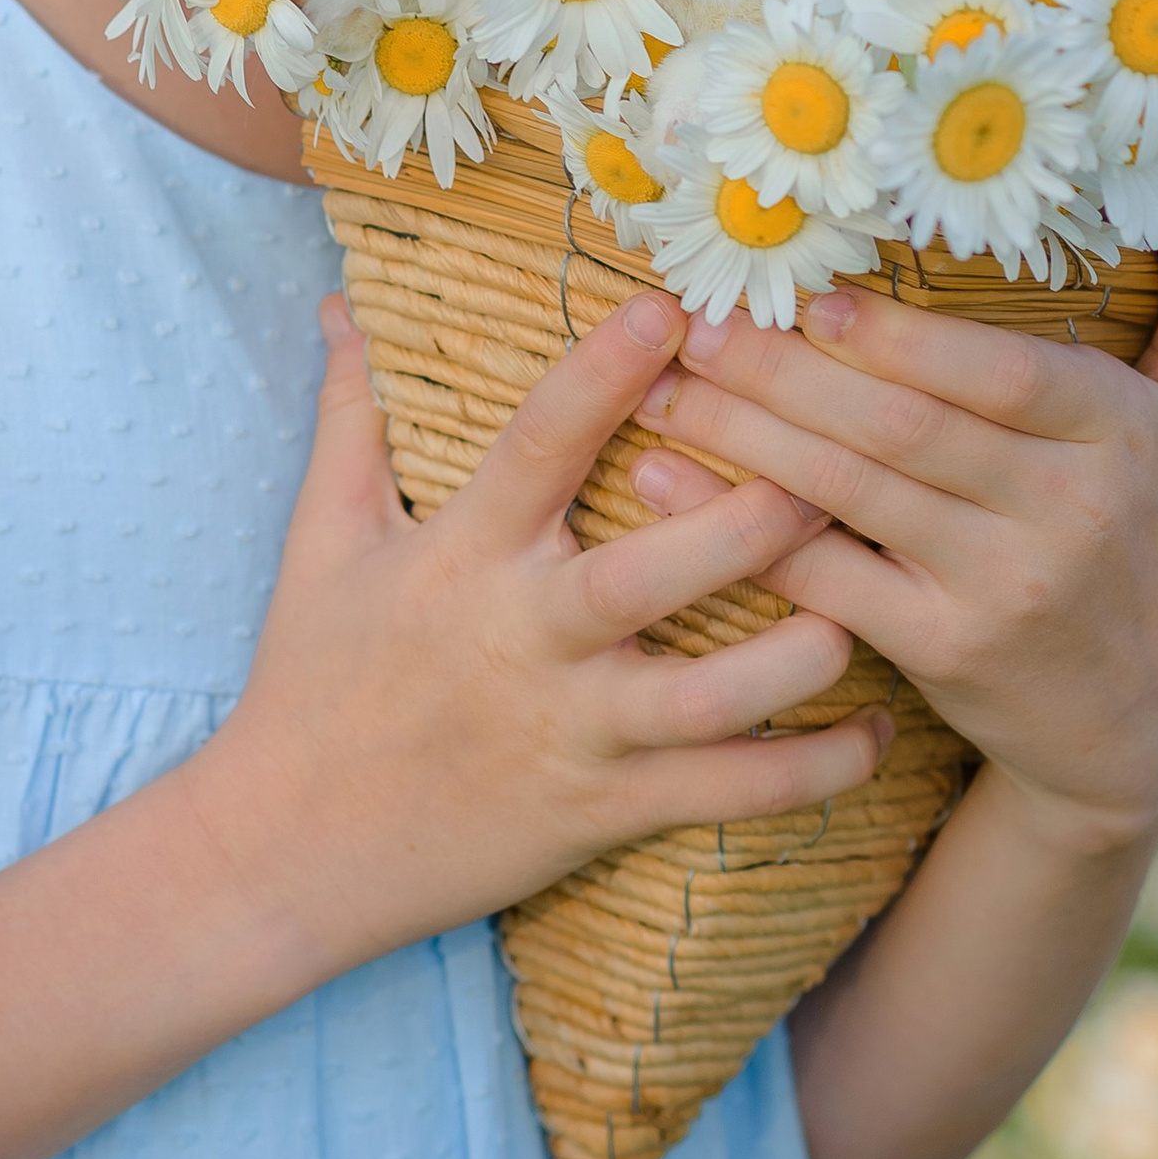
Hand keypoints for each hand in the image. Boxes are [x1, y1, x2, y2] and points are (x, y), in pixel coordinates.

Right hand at [186, 291, 889, 979]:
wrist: (282, 851)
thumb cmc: (310, 681)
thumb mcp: (321, 540)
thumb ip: (352, 416)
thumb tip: (346, 306)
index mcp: (461, 554)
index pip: (538, 443)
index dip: (605, 372)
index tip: (673, 308)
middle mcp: (523, 637)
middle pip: (648, 575)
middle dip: (747, 522)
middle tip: (830, 466)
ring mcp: (568, 731)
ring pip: (708, 699)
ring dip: (798, 655)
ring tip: (865, 605)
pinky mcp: (598, 812)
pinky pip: (724, 795)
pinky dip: (811, 772)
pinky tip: (875, 730)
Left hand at [628, 220, 1157, 860]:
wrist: (1132, 716)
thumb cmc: (1147, 531)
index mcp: (1124, 437)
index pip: (1007, 376)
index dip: (904, 339)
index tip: (812, 297)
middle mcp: (1070, 513)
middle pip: (905, 429)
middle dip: (784, 372)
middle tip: (694, 323)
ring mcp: (1002, 589)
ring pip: (851, 494)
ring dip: (743, 434)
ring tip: (664, 384)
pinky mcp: (942, 651)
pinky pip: (822, 579)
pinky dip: (739, 529)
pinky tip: (663, 480)